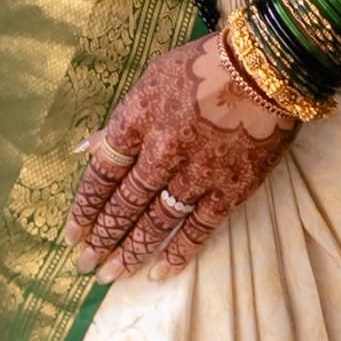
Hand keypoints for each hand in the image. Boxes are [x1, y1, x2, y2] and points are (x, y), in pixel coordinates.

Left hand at [66, 33, 301, 278]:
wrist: (268, 66)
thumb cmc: (206, 64)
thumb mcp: (153, 78)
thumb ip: (120, 120)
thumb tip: (85, 150)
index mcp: (138, 119)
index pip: (102, 174)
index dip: (85, 207)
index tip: (72, 232)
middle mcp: (162, 150)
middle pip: (124, 204)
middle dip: (102, 237)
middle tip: (85, 264)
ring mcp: (198, 173)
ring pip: (156, 222)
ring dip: (131, 251)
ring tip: (111, 275)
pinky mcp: (232, 188)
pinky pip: (200, 228)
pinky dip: (178, 253)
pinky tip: (159, 273)